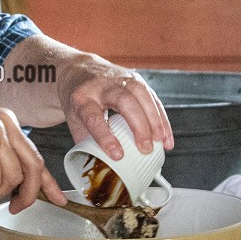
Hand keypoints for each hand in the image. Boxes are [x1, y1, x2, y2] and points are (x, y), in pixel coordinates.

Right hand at [0, 107, 65, 213]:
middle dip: (25, 195)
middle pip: (31, 169)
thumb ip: (2, 159)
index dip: (47, 181)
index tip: (58, 198)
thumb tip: (22, 188)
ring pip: (9, 180)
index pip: (35, 154)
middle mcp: (6, 121)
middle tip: (14, 208)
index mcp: (7, 119)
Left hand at [57, 56, 173, 159]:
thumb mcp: (74, 120)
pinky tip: (166, 136)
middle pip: (124, 102)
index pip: (94, 116)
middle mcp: (102, 85)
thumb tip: (101, 169)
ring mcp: (120, 79)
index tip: (118, 155)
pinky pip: (152, 98)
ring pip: (142, 95)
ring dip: (155, 120)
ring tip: (161, 142)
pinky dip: (161, 118)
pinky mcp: (135, 79)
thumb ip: (86, 143)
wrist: (79, 70)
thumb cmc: (78, 100)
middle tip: (145, 149)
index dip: (106, 136)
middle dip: (138, 126)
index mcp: (82, 97)